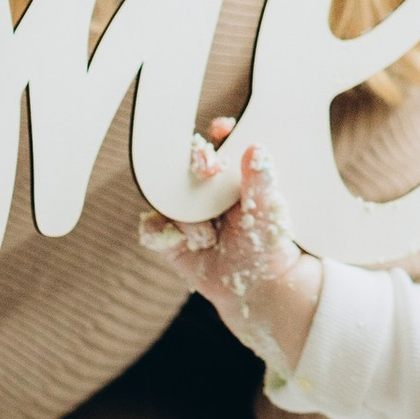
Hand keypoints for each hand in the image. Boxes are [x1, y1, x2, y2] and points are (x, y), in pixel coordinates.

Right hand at [139, 130, 313, 326]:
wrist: (257, 287)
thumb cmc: (267, 244)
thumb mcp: (268, 211)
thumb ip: (261, 180)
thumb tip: (256, 148)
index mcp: (229, 176)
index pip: (219, 146)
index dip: (218, 135)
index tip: (222, 131)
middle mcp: (202, 191)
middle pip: (185, 165)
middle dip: (193, 165)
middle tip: (207, 171)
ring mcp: (183, 213)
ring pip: (168, 198)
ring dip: (187, 217)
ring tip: (210, 237)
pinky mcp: (168, 239)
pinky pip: (151, 229)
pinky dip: (162, 235)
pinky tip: (185, 243)